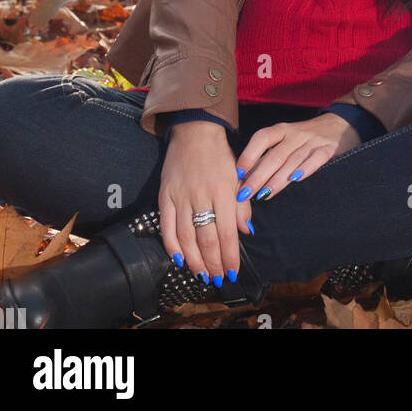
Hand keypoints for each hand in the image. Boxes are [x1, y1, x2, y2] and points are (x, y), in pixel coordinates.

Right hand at [159, 121, 241, 286]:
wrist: (195, 132)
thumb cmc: (220, 156)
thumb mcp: (238, 176)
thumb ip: (241, 205)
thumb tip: (246, 232)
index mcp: (224, 191)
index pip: (227, 233)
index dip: (229, 257)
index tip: (232, 273)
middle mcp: (202, 196)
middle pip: (207, 239)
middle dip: (213, 263)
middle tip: (218, 279)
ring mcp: (182, 196)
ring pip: (187, 237)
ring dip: (195, 260)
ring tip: (202, 274)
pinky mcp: (165, 195)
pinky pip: (167, 226)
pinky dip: (172, 246)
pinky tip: (180, 259)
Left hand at [233, 113, 359, 231]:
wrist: (340, 124)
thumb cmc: (305, 138)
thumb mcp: (286, 141)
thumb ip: (269, 156)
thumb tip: (244, 179)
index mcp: (282, 130)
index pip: (262, 138)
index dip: (249, 155)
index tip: (237, 175)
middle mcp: (296, 134)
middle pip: (275, 155)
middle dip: (258, 176)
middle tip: (244, 194)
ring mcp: (313, 141)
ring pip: (292, 160)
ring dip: (277, 178)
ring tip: (264, 195)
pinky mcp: (329, 149)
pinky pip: (317, 158)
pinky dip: (306, 169)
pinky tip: (296, 180)